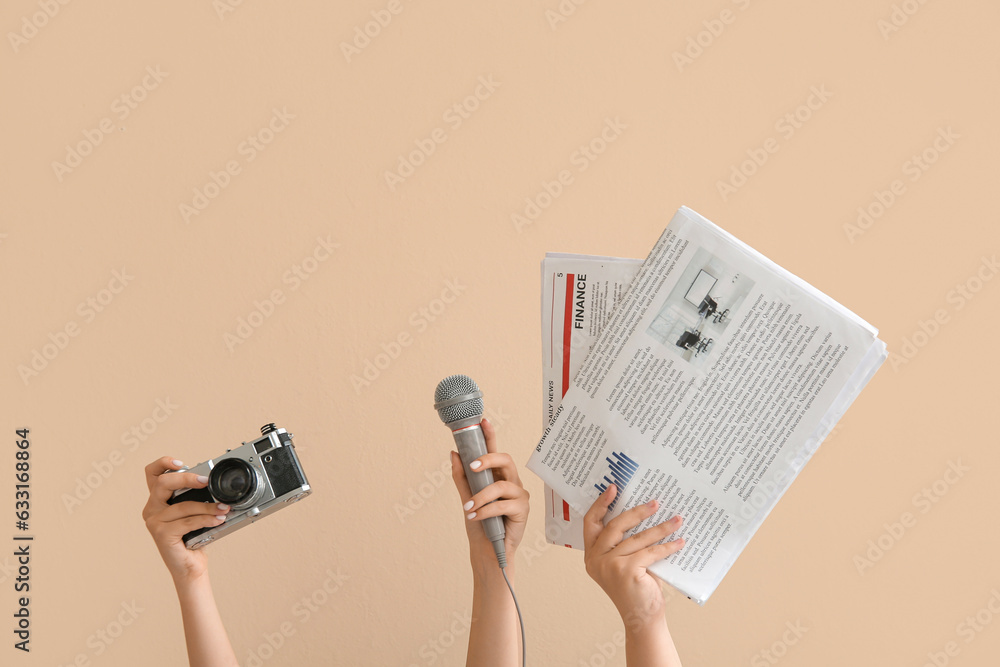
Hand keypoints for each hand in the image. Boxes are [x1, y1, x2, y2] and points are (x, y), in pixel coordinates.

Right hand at [142, 456, 230, 583]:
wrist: (189, 566)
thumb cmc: (191, 538)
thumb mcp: (192, 512)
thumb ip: (195, 497)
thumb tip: (215, 484)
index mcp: (157, 500)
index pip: (151, 474)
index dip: (163, 463)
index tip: (181, 463)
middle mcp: (151, 508)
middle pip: (163, 483)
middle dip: (187, 478)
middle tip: (206, 481)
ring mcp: (154, 521)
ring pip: (183, 505)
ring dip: (208, 506)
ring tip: (224, 508)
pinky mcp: (161, 533)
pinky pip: (188, 521)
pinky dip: (206, 519)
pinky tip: (218, 519)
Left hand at [450, 418, 528, 570]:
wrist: (487, 552)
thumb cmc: (479, 526)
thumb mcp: (466, 499)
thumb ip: (461, 477)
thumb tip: (454, 454)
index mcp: (498, 477)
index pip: (495, 452)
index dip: (491, 435)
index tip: (483, 421)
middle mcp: (511, 482)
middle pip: (505, 460)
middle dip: (488, 459)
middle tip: (472, 467)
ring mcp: (519, 495)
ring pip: (501, 485)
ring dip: (481, 497)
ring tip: (468, 508)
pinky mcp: (523, 510)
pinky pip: (503, 504)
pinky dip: (485, 511)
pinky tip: (476, 517)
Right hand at [584, 484, 683, 632]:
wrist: (642, 619)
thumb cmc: (636, 589)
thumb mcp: (624, 562)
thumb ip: (626, 543)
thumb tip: (644, 513)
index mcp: (591, 555)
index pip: (591, 523)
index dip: (601, 504)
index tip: (613, 488)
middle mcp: (596, 560)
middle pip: (615, 525)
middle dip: (637, 512)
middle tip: (656, 502)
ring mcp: (609, 565)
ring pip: (637, 538)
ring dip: (660, 528)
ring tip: (676, 520)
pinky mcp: (626, 571)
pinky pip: (650, 552)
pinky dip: (667, 546)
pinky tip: (679, 542)